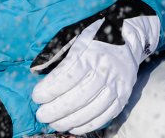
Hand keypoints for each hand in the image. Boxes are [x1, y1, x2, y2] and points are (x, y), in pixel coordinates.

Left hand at [30, 0, 159, 134]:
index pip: (67, 76)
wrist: (128, 37)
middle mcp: (105, 70)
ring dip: (70, 120)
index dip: (49, 89)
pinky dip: (88, 125)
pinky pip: (106, 115)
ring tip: (54, 124)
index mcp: (90, 54)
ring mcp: (116, 85)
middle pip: (78, 96)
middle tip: (41, 115)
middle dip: (56, 109)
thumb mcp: (75, 38)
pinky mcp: (124, 96)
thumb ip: (58, 55)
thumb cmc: (95, 37)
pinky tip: (73, 127)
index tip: (36, 97)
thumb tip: (36, 71)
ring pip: (91, 109)